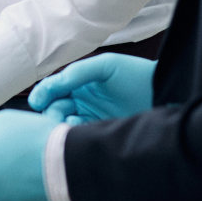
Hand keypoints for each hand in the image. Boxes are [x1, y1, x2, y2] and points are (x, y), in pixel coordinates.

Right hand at [28, 53, 154, 124]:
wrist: (164, 94)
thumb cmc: (135, 75)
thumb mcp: (105, 66)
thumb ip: (77, 73)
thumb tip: (51, 85)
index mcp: (80, 83)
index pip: (54, 89)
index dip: (43, 94)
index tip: (37, 101)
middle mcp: (82, 101)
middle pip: (55, 108)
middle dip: (51, 112)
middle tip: (54, 116)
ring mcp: (91, 118)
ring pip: (64, 123)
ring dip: (60, 124)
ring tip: (68, 123)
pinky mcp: (100, 133)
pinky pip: (80, 135)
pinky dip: (74, 133)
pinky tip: (78, 129)